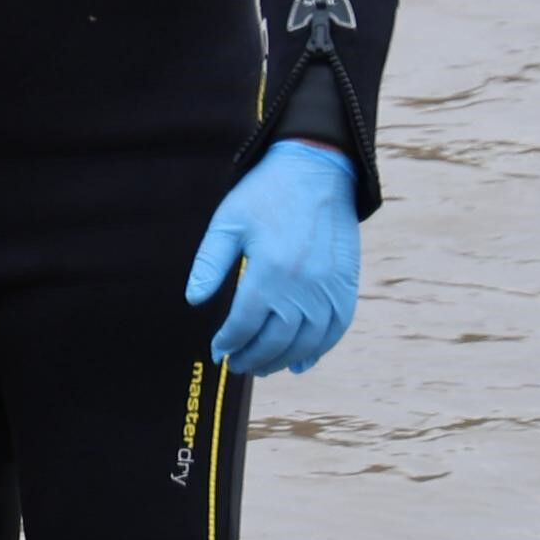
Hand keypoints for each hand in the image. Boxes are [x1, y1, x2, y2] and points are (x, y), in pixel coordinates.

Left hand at [187, 140, 358, 377]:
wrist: (318, 172)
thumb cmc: (267, 195)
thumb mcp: (228, 222)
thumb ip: (209, 262)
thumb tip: (193, 300)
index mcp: (270, 269)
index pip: (245, 323)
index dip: (229, 342)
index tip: (218, 351)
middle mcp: (303, 284)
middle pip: (275, 339)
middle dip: (252, 358)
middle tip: (236, 365)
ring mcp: (329, 287)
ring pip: (306, 342)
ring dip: (282, 361)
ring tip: (262, 367)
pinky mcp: (346, 285)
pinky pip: (336, 328)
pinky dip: (318, 350)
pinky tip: (300, 362)